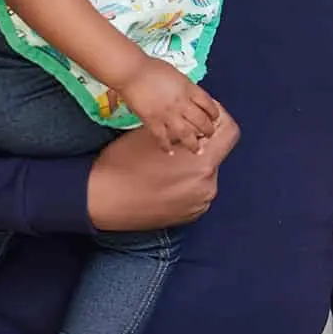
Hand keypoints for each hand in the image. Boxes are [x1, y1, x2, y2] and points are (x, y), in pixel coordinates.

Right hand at [86, 108, 237, 230]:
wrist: (102, 198)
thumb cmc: (125, 161)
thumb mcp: (157, 134)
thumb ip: (186, 129)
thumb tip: (202, 123)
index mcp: (204, 162)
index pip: (230, 132)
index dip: (221, 119)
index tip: (207, 117)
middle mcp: (209, 185)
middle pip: (216, 155)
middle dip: (203, 144)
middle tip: (179, 140)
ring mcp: (201, 203)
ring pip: (206, 174)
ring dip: (194, 166)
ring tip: (168, 164)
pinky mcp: (191, 216)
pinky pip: (197, 193)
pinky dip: (187, 184)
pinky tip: (165, 182)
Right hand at [116, 59, 223, 151]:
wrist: (131, 72)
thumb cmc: (152, 68)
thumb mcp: (177, 75)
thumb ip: (186, 88)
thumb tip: (191, 97)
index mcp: (189, 89)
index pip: (208, 104)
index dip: (214, 113)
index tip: (214, 119)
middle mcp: (182, 103)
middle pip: (201, 121)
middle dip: (208, 130)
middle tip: (209, 136)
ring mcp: (168, 114)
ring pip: (186, 133)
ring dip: (193, 143)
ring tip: (196, 150)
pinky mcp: (152, 121)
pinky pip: (162, 137)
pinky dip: (167, 146)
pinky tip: (170, 152)